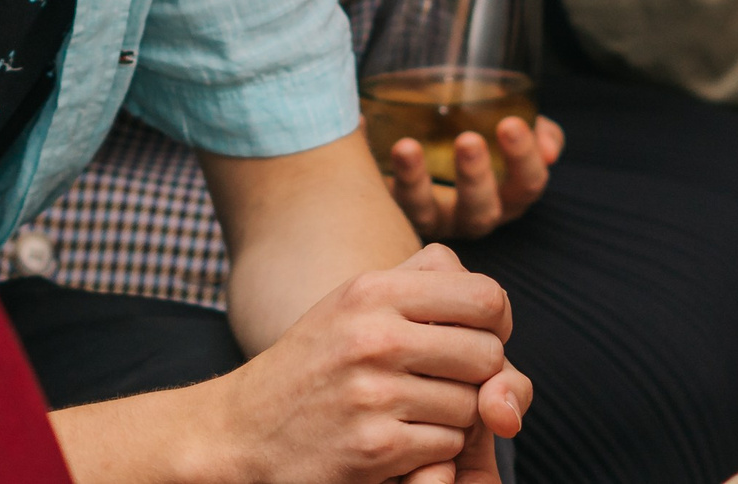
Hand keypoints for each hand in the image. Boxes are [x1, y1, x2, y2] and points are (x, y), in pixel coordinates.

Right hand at [201, 243, 528, 483]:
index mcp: (371, 290)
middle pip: (489, 355)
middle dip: (480, 375)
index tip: (474, 337)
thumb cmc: (312, 365)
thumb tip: (495, 303)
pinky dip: (435, 451)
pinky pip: (449, 447)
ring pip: (473, 406)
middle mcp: (374, 336)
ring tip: (415, 411)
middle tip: (446, 382)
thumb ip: (420, 285)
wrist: (241, 432)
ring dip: (456, 417)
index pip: (486, 297)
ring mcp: (374, 394)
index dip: (495, 322)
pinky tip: (400, 440)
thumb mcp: (352, 304)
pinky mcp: (376, 448)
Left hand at [384, 114, 564, 239]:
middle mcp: (472, 215)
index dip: (523, 158)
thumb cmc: (484, 133)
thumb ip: (539, 130)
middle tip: (468, 140)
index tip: (510, 123)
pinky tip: (365, 125)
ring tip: (406, 147)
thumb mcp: (516, 130)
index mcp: (509, 195)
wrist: (432, 137)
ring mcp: (431, 217)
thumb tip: (549, 146)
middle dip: (474, 177)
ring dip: (415, 181)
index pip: (527, 185)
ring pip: (426, 212)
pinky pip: (383, 195)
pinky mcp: (394, 209)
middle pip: (480, 209)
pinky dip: (372, 164)